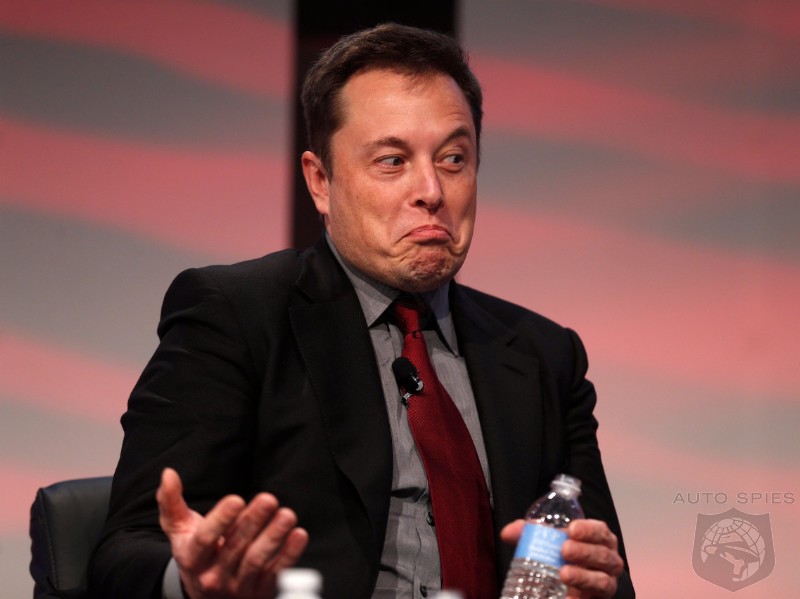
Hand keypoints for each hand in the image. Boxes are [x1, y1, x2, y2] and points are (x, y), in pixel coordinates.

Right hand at [157, 468, 308, 598]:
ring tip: (287, 515)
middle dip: (253, 522)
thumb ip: (171, 502)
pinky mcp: (260, 592)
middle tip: (269, 499)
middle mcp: (213, 577)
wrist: (207, 596)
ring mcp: (237, 587)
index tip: (236, 499)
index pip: (205, 539)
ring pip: (256, 561)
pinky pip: (276, 573)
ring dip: (273, 536)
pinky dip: (289, 554)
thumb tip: (169, 473)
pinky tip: (298, 535)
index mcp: (192, 559)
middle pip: (235, 548)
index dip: (221, 520)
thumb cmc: (196, 553)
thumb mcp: (179, 531)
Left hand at [501, 518, 623, 598]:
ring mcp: (606, 581)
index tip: (571, 529)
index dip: (588, 529)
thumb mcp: (551, 539)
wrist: (574, 582)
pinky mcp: (600, 598)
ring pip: (601, 579)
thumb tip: (507, 533)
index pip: (600, 530)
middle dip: (584, 551)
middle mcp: (608, 558)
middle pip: (602, 554)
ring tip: (564, 574)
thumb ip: (531, 533)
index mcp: (600, 538)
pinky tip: (568, 597)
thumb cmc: (564, 554)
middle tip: (564, 550)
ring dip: (583, 577)